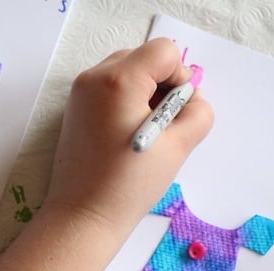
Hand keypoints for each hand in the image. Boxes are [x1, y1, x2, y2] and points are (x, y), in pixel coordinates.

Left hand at [45, 38, 212, 237]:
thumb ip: (198, 112)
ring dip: (145, 93)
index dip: (180, 77)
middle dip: (162, 84)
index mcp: (118, 80)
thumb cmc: (128, 185)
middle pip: (143, 58)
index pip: (164, 51)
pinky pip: (109, 88)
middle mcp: (93, 78)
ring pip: (126, 72)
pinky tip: (127, 135)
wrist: (83, 216)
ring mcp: (79, 92)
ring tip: (145, 132)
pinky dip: (126, 101)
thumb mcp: (178, 147)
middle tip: (163, 124)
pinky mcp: (75, 109)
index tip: (175, 111)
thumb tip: (192, 98)